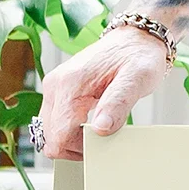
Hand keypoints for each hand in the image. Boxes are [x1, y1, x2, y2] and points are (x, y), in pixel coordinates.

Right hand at [36, 26, 172, 161]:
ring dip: (72, 140)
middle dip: (75, 147)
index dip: (78, 150)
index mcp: (70, 84)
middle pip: (51, 137)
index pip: (58, 135)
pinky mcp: (58, 90)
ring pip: (51, 132)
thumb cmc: (137, 57)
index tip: (101, 147)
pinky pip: (56, 121)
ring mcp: (54, 87)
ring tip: (98, 132)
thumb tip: (101, 130)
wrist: (135, 39)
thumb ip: (117, 105)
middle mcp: (55, 85)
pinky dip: (71, 130)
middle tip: (103, 141)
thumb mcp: (136, 81)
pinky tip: (91, 125)